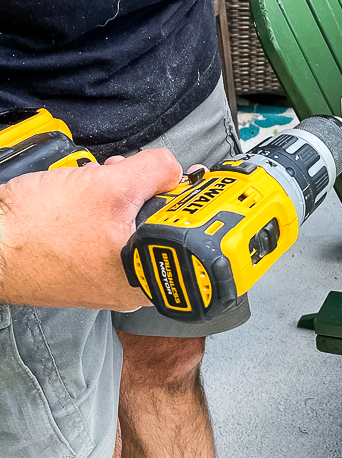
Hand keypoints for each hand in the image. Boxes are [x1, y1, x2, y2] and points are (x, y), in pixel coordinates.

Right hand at [0, 148, 181, 309]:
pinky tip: (84, 195)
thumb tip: (173, 168)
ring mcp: (103, 281)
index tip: (175, 181)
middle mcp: (129, 288)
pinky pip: (105, 235)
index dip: (182, 200)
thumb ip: (154, 171)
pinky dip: (99, 211)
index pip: (186, 236)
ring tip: (101, 180)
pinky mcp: (82, 269)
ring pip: (130, 228)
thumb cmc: (38, 230)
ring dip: (120, 196)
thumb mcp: (109, 187)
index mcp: (145, 279)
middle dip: (146, 193)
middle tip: (130, 176)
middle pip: (158, 229)